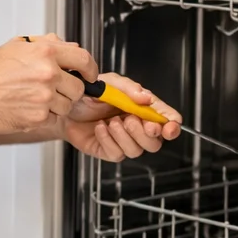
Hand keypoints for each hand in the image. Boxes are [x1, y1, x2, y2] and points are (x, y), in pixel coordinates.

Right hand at [0, 34, 95, 133]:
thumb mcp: (18, 46)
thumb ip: (48, 44)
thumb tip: (71, 47)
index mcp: (45, 52)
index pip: (84, 59)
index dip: (90, 69)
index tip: (89, 75)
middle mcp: (47, 74)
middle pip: (79, 87)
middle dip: (69, 89)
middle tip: (52, 89)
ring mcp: (43, 97)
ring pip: (67, 105)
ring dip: (57, 104)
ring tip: (35, 98)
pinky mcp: (37, 117)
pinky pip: (53, 118)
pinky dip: (44, 116)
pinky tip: (27, 107)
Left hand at [62, 72, 181, 161]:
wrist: (65, 106)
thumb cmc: (89, 94)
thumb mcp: (110, 83)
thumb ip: (129, 89)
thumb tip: (146, 98)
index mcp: (143, 109)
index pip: (167, 120)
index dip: (172, 126)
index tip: (170, 127)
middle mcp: (137, 127)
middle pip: (155, 142)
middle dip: (145, 133)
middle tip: (130, 120)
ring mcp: (123, 141)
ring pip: (137, 150)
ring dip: (125, 136)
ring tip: (110, 122)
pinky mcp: (108, 151)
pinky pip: (117, 154)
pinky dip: (109, 140)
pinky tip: (99, 128)